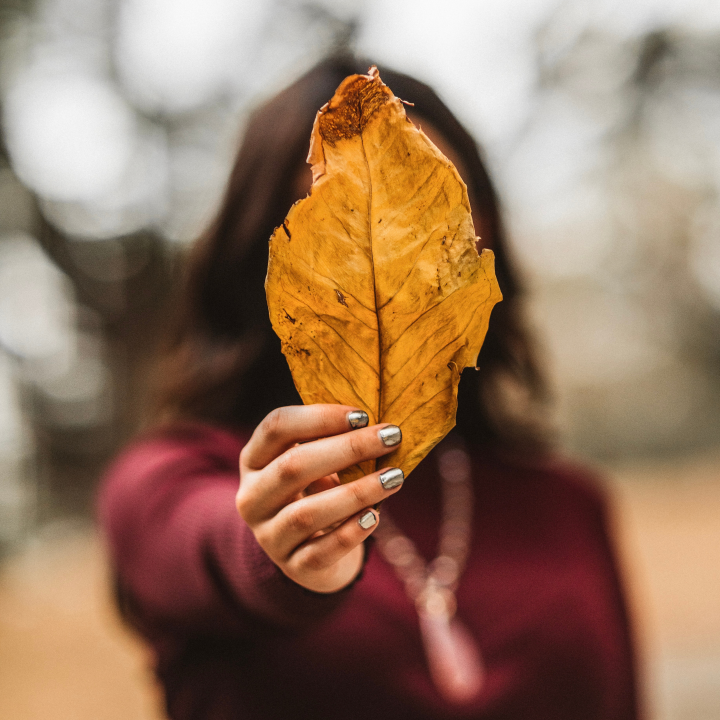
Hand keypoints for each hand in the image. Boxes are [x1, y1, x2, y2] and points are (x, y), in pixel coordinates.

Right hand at [236, 405, 403, 592]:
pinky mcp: (292, 567)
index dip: (319, 416)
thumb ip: (335, 442)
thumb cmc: (318, 492)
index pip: (276, 427)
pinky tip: (375, 516)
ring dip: (356, 492)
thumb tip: (380, 426)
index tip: (363, 415)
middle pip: (293, 466)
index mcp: (254, 460)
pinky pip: (320, 552)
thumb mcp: (316, 464)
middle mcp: (252, 497)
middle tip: (391, 438)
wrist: (310, 551)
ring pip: (306, 514)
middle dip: (348, 449)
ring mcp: (268, 536)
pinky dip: (350, 533)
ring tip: (394, 478)